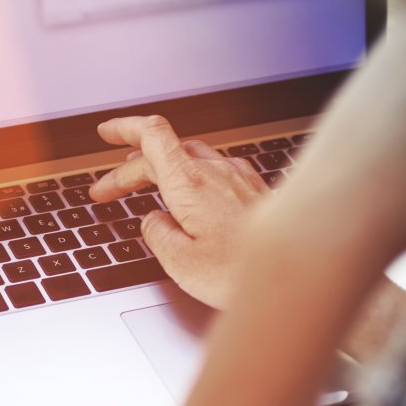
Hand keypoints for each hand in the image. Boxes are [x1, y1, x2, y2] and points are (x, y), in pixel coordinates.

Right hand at [90, 117, 269, 307]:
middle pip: (165, 152)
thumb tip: (153, 222)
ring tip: (146, 188)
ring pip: (192, 158)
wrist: (300, 277)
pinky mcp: (255, 190)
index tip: (106, 133)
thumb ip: (157, 234)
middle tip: (108, 192)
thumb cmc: (245, 274)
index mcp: (190, 184)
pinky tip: (193, 196)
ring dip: (163, 170)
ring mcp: (239, 178)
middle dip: (130, 169)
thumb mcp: (180, 262)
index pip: (151, 135)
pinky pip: (216, 171)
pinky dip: (193, 178)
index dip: (125, 128)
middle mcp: (216, 172)